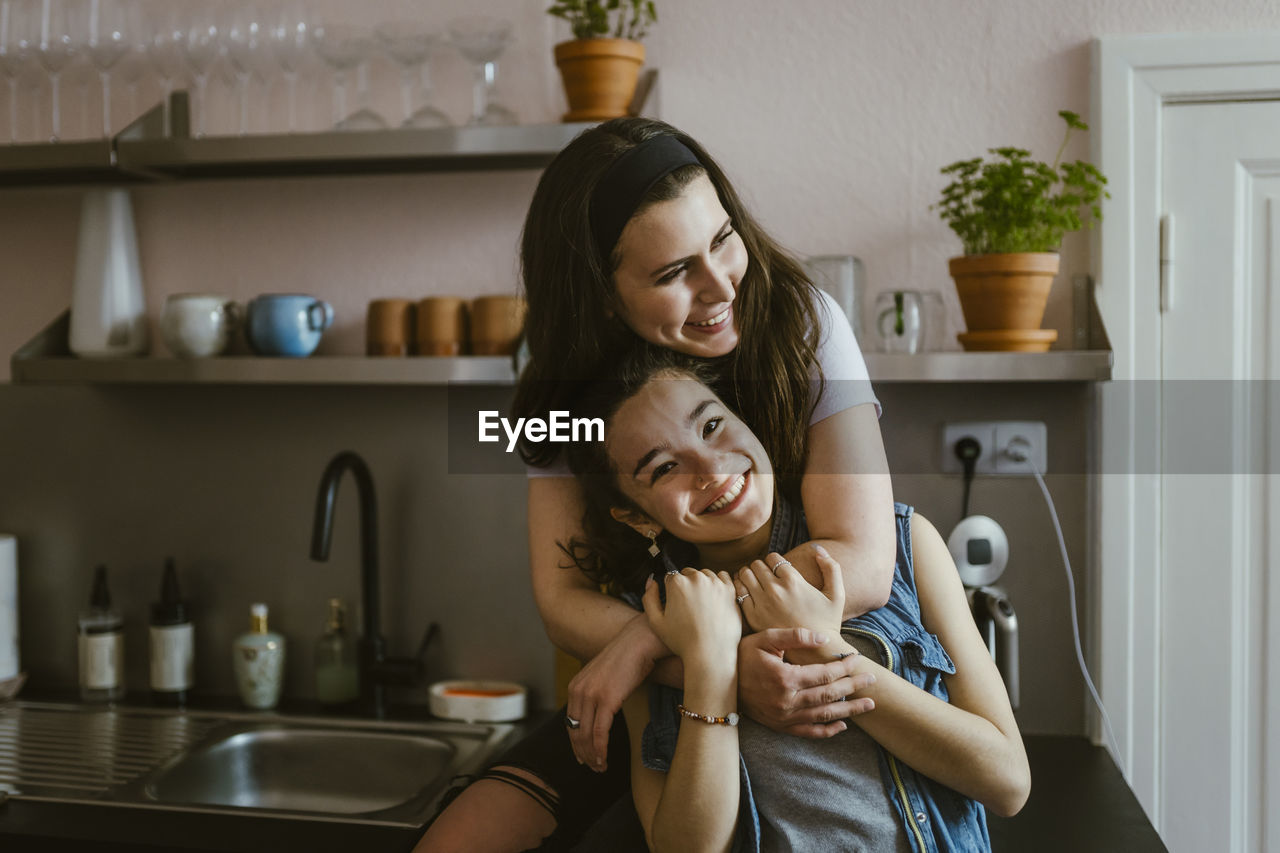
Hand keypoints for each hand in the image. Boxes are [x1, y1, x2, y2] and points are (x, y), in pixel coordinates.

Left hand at [565, 612, 668, 771]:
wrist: (639, 642)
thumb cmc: (627, 659)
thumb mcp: (602, 676)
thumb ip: (595, 693)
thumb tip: (598, 714)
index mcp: (575, 686)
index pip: (570, 723)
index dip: (575, 744)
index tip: (582, 758)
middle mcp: (578, 691)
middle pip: (576, 732)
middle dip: (583, 754)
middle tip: (593, 767)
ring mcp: (591, 695)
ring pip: (586, 736)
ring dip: (592, 756)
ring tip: (600, 767)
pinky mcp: (607, 700)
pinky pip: (600, 732)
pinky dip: (600, 749)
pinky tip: (604, 759)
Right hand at [643, 569, 741, 666]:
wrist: (710, 654)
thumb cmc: (682, 641)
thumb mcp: (656, 622)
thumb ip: (649, 598)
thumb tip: (652, 581)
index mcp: (677, 583)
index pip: (671, 577)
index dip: (671, 592)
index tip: (676, 605)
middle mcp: (696, 578)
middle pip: (688, 574)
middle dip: (687, 586)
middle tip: (689, 607)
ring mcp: (715, 583)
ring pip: (705, 575)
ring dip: (703, 584)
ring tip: (702, 605)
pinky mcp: (730, 590)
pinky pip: (723, 577)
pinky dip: (719, 584)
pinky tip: (715, 598)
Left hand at [736, 547, 843, 636]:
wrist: (815, 652)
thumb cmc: (828, 622)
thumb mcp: (837, 594)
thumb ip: (831, 567)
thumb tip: (817, 548)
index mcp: (793, 581)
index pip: (772, 557)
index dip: (775, 561)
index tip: (778, 570)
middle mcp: (775, 590)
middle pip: (756, 564)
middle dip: (761, 567)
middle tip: (766, 577)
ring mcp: (761, 603)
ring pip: (744, 575)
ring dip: (748, 576)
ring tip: (756, 583)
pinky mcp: (752, 616)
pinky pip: (738, 592)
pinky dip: (740, 589)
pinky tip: (749, 594)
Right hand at [737, 628, 875, 736]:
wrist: (719, 684)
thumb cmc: (742, 656)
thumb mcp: (765, 638)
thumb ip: (795, 637)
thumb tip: (823, 639)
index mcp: (785, 678)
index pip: (824, 673)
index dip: (843, 666)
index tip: (857, 658)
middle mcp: (788, 701)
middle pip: (830, 694)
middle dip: (853, 686)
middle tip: (872, 680)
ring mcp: (784, 717)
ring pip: (824, 715)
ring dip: (849, 710)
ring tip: (868, 705)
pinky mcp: (780, 726)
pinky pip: (809, 732)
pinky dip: (827, 731)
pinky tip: (843, 726)